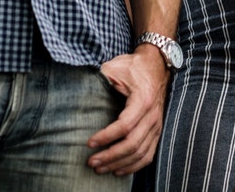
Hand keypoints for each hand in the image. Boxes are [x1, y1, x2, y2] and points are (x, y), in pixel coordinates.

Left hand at [87, 46, 170, 175]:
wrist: (156, 65)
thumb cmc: (133, 67)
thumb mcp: (115, 67)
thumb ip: (100, 77)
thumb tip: (77, 86)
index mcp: (143, 99)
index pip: (125, 126)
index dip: (106, 137)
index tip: (89, 143)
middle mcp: (153, 115)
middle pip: (133, 144)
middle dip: (110, 156)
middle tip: (91, 162)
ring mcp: (157, 125)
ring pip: (140, 153)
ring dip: (119, 164)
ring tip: (100, 168)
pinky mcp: (157, 130)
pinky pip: (148, 155)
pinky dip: (134, 166)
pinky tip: (118, 170)